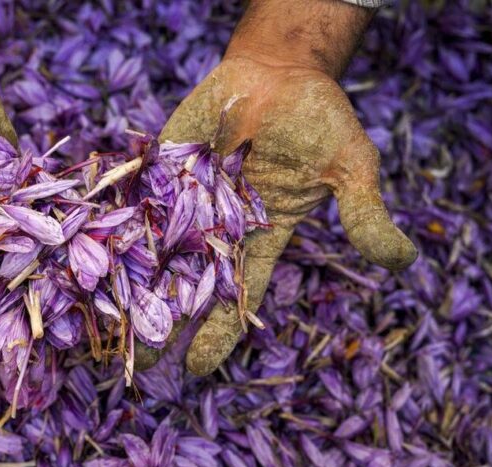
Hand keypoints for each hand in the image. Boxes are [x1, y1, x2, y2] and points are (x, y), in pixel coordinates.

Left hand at [136, 0, 416, 374]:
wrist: (279, 74)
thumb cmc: (319, 124)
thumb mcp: (350, 168)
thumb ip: (364, 214)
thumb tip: (403, 261)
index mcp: (260, 237)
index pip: (238, 294)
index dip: (219, 330)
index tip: (198, 368)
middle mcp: (216, 225)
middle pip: (187, 280)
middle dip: (165, 317)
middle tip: (139, 358)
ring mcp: (185, 197)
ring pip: (154, 246)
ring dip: (132, 280)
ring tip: (107, 318)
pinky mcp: (161, 167)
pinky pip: (136, 197)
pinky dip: (114, 223)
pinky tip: (88, 253)